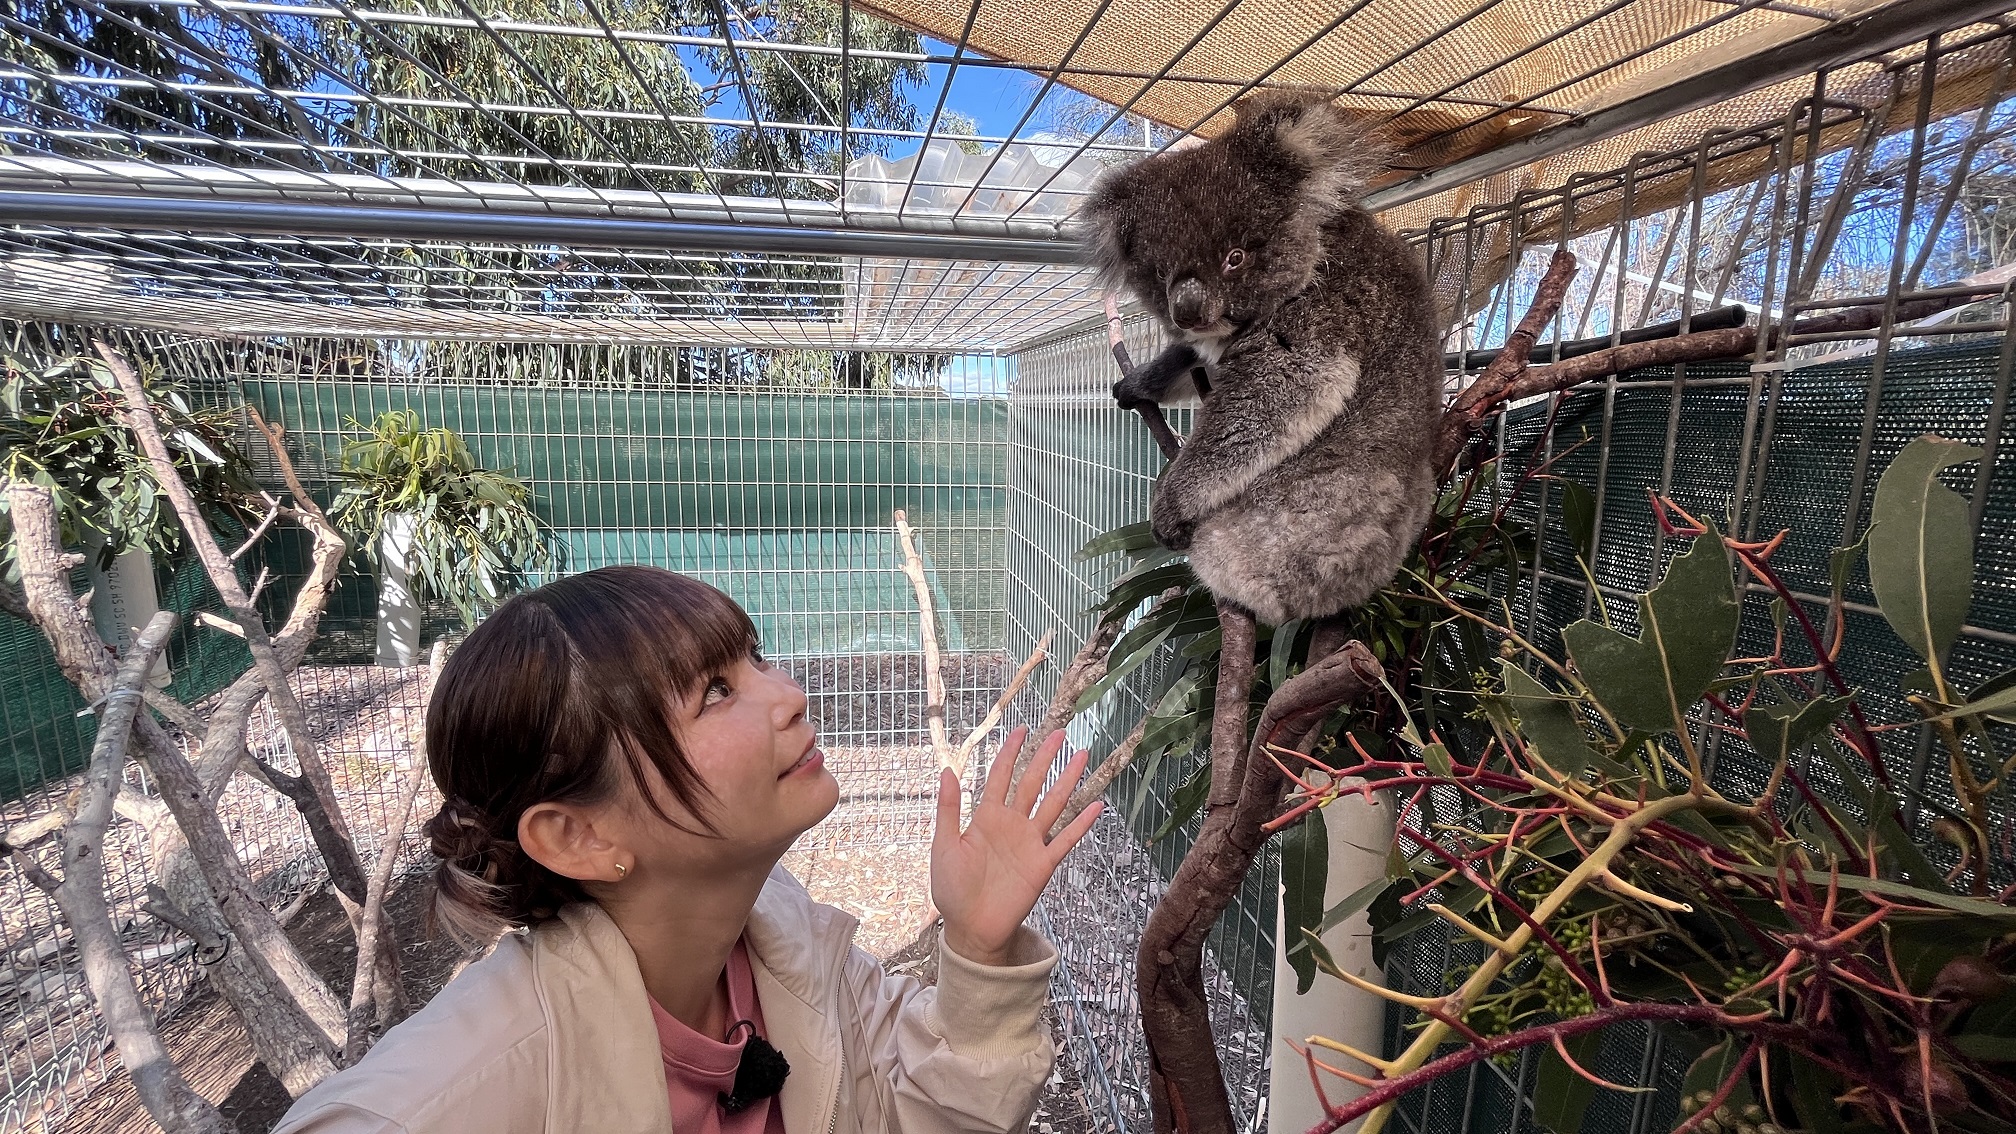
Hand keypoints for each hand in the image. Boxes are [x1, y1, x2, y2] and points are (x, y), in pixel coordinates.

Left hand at [931, 728, 1102, 965]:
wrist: (970, 928)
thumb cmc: (951, 889)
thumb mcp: (944, 845)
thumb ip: (948, 809)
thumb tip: (946, 770)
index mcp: (985, 817)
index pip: (1000, 777)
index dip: (1010, 753)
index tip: (1021, 729)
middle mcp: (1011, 824)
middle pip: (1031, 783)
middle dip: (1045, 758)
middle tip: (1060, 732)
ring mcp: (1029, 843)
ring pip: (1052, 804)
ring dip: (1068, 781)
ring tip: (1083, 756)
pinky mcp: (1043, 864)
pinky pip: (1065, 839)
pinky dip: (1081, 824)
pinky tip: (1096, 805)